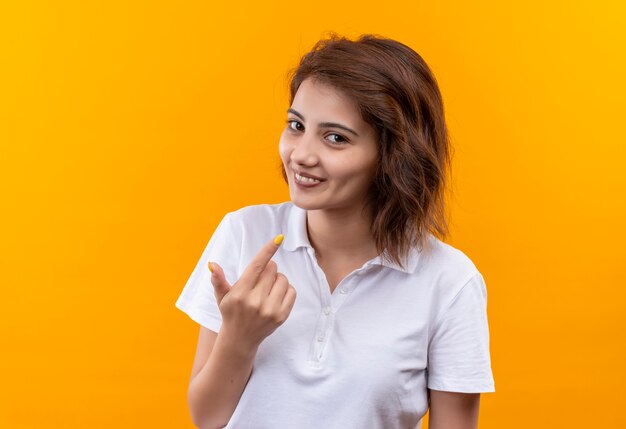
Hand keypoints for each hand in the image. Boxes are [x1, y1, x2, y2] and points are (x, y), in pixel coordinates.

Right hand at [208, 235, 296, 349]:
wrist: (240, 340)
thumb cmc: (231, 313)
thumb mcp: (222, 297)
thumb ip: (218, 280)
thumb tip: (212, 264)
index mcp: (240, 293)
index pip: (257, 266)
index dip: (268, 250)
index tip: (278, 238)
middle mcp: (255, 301)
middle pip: (272, 270)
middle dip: (268, 269)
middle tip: (260, 280)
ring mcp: (269, 310)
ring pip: (283, 279)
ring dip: (277, 280)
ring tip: (267, 289)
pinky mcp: (281, 316)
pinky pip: (292, 292)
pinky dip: (286, 290)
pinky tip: (275, 296)